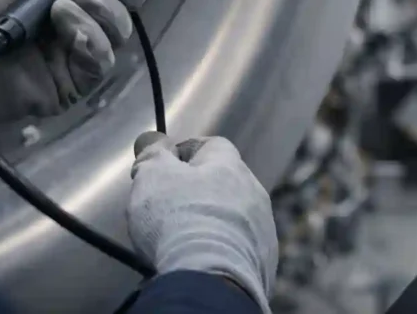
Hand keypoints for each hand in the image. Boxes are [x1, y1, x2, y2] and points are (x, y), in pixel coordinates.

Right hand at [127, 134, 278, 312]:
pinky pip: (239, 245)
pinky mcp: (264, 257)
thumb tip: (152, 140)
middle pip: (222, 181)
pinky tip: (202, 258)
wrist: (213, 276)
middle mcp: (252, 188)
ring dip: (212, 220)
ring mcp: (262, 224)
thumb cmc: (180, 219)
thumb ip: (152, 154)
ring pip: (233, 214)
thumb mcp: (153, 176)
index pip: (209, 145)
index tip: (163, 167)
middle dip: (197, 191)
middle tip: (167, 208)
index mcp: (228, 163)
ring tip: (183, 238)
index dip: (183, 154)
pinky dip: (222, 248)